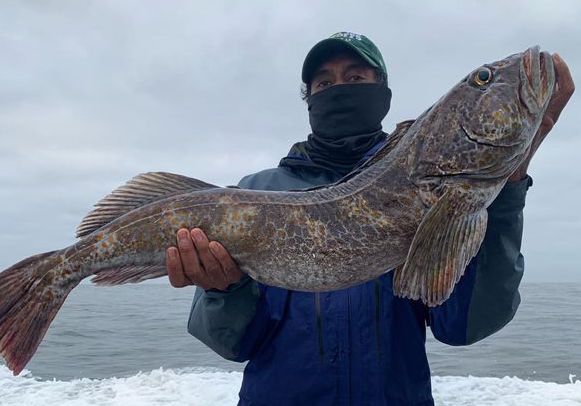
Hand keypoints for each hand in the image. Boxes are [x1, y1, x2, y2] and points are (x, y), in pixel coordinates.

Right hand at [166, 228, 242, 289]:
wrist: (236, 263)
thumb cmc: (208, 253)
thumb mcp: (195, 253)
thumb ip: (185, 243)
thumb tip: (173, 219)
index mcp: (190, 279)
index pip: (177, 280)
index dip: (173, 266)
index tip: (171, 248)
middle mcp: (204, 282)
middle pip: (193, 271)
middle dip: (187, 251)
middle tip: (183, 232)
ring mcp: (220, 279)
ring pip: (210, 267)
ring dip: (202, 248)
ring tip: (196, 232)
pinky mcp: (234, 275)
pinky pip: (227, 267)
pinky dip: (220, 255)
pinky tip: (214, 244)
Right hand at [509, 53, 574, 181]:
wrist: (510, 174)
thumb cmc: (514, 159)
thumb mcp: (523, 138)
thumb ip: (529, 121)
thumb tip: (527, 104)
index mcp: (549, 118)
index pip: (565, 90)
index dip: (563, 71)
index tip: (552, 57)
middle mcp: (546, 115)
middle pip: (556, 86)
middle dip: (550, 67)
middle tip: (537, 54)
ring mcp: (537, 117)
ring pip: (544, 91)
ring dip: (539, 76)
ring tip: (525, 64)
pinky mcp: (528, 119)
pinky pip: (532, 98)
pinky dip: (527, 87)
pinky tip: (513, 81)